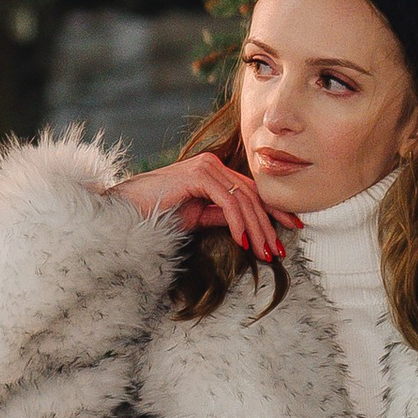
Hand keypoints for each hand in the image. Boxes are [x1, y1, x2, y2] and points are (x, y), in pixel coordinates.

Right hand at [113, 154, 284, 258]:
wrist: (125, 210)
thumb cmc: (156, 213)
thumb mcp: (197, 217)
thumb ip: (221, 216)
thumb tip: (247, 226)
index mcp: (214, 172)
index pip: (251, 191)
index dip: (273, 210)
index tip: (292, 229)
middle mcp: (212, 164)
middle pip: (251, 195)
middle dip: (269, 225)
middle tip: (279, 252)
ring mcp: (205, 166)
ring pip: (243, 199)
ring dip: (256, 229)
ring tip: (264, 253)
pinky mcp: (197, 174)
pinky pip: (226, 200)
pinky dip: (238, 222)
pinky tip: (243, 242)